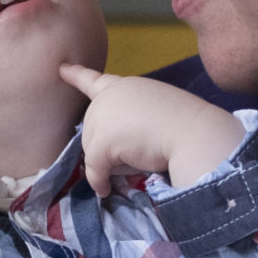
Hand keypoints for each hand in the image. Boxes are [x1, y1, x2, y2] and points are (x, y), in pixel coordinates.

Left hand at [58, 65, 247, 196]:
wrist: (195, 133)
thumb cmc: (184, 125)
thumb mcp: (153, 112)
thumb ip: (128, 121)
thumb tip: (108, 156)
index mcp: (124, 86)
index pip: (94, 80)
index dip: (77, 75)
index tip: (61, 69)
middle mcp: (108, 97)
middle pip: (93, 131)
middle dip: (109, 146)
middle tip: (141, 149)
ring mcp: (102, 116)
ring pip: (94, 151)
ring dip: (112, 163)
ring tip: (142, 157)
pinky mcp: (102, 141)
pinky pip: (94, 169)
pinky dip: (100, 181)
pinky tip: (107, 189)